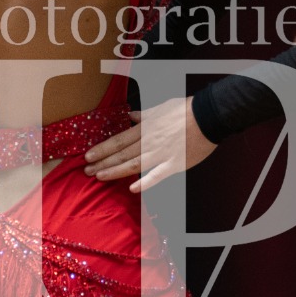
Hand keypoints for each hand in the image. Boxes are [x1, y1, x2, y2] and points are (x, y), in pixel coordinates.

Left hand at [84, 96, 214, 192]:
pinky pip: (157, 175)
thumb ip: (145, 115)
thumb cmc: (186, 111)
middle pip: (121, 155)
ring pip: (133, 165)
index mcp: (145, 128)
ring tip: (99, 176)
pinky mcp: (174, 164)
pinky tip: (132, 188)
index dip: (102, 149)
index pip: (118, 141)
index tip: (88, 155)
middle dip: (102, 162)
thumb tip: (131, 116)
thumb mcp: (161, 108)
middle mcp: (149, 142)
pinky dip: (145, 182)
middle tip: (86, 170)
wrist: (208, 116)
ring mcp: (161, 154)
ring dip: (114, 171)